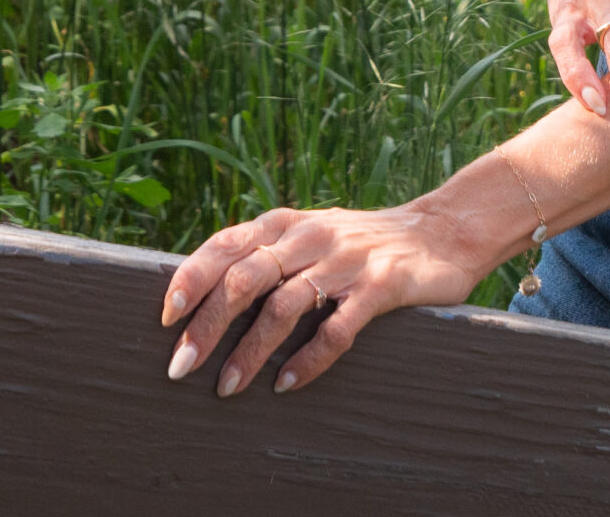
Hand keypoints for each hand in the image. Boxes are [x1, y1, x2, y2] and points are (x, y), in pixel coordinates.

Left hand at [159, 202, 484, 397]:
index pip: (227, 244)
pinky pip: (337, 328)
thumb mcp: (312, 235)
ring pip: (284, 305)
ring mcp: (347, 259)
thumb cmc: (364, 242)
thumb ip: (268, 252)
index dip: (193, 277)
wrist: (443, 231)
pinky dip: (308, 359)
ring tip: (227, 387)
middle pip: (246, 278)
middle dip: (207, 325)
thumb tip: (205, 293)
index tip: (166, 316)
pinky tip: (288, 384)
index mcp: (289, 223)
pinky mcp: (381, 285)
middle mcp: (312, 236)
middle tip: (180, 366)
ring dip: (250, 351)